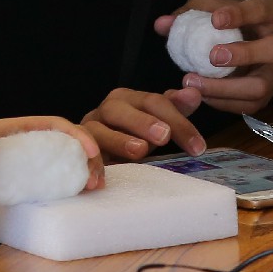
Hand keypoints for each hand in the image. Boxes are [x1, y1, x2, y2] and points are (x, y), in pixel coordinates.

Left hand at [0, 116, 104, 200]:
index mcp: (2, 136)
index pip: (44, 124)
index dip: (72, 133)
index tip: (89, 151)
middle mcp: (19, 146)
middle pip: (64, 139)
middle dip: (87, 154)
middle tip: (94, 179)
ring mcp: (28, 166)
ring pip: (68, 157)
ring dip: (88, 167)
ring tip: (95, 185)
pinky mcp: (33, 185)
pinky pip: (61, 177)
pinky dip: (78, 180)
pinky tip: (88, 189)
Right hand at [82, 85, 205, 160]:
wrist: (95, 150)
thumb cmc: (130, 134)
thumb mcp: (155, 122)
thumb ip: (174, 108)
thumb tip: (194, 93)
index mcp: (127, 98)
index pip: (153, 102)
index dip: (177, 121)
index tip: (198, 146)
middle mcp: (105, 110)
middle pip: (121, 110)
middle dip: (143, 122)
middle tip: (164, 136)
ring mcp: (87, 130)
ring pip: (98, 130)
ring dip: (118, 140)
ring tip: (139, 151)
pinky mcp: (74, 150)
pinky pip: (78, 154)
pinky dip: (91, 164)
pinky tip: (103, 178)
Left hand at [156, 0, 272, 114]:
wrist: (253, 38)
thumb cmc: (232, 17)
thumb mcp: (214, 6)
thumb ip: (190, 12)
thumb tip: (162, 25)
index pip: (262, 8)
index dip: (240, 14)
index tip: (216, 20)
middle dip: (245, 54)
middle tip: (212, 56)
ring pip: (260, 86)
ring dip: (225, 87)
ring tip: (193, 82)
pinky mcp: (269, 94)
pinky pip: (247, 105)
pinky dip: (222, 102)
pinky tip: (200, 94)